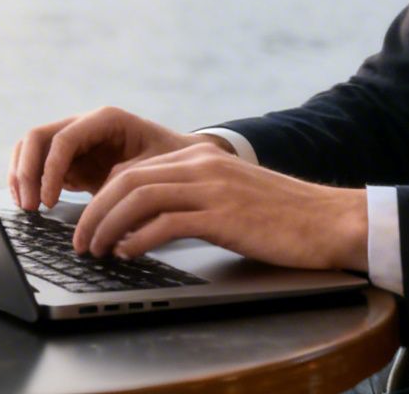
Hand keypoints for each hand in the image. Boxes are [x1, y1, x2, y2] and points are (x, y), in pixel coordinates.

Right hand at [9, 106, 225, 211]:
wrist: (181, 160)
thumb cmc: (171, 162)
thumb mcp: (153, 171)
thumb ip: (126, 183)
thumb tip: (100, 210)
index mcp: (105, 120)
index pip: (64, 139)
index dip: (50, 170)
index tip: (49, 201)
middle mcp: (84, 124)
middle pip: (38, 138)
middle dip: (27, 172)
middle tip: (30, 206)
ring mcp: (74, 140)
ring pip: (31, 148)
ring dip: (22, 176)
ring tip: (26, 207)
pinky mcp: (69, 159)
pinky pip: (37, 164)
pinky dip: (28, 182)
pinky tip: (30, 203)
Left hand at [74, 142, 368, 272]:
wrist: (328, 220)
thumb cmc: (281, 216)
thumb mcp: (229, 195)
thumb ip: (192, 198)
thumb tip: (147, 223)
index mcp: (200, 155)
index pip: (133, 169)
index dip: (103, 197)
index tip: (89, 223)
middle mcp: (201, 164)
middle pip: (126, 180)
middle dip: (95, 212)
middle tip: (80, 241)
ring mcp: (211, 188)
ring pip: (138, 197)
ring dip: (108, 225)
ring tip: (96, 250)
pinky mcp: (222, 216)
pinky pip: (166, 223)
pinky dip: (138, 239)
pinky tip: (129, 254)